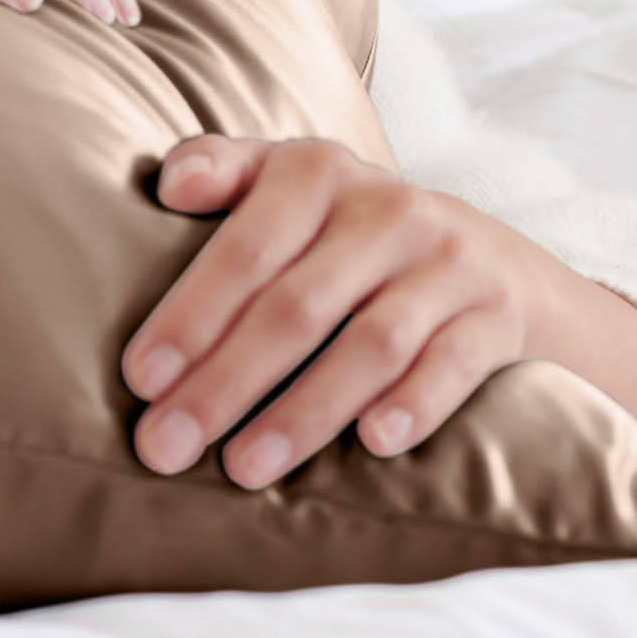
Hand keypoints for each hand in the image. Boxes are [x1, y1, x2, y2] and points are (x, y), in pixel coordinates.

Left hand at [120, 134, 554, 489]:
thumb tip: (169, 185)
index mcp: (316, 172)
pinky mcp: (497, 316)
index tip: (140, 380)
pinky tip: (372, 445)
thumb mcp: (289, 179)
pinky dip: (412, 404)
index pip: (243, 250)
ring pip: (369, 346)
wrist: (495, 256)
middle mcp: (385, 211)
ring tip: (242, 468)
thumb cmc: (350, 225)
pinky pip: (452, 366)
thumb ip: (223, 169)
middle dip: (224, 383)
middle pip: (295, 308)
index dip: (190, 316)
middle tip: (166, 446)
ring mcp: (447, 265)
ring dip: (302, 413)